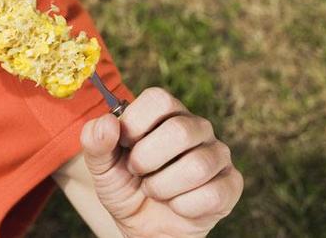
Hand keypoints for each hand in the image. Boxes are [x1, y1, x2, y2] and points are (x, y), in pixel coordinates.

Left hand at [80, 88, 242, 237]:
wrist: (143, 226)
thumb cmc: (125, 185)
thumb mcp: (100, 164)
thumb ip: (95, 140)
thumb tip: (108, 122)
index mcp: (166, 112)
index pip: (159, 99)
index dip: (135, 124)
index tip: (124, 143)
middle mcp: (196, 127)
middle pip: (180, 131)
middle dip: (147, 160)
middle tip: (137, 171)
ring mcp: (217, 154)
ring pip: (197, 166)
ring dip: (162, 187)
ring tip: (154, 189)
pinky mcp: (231, 184)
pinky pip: (212, 194)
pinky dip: (182, 206)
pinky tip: (176, 204)